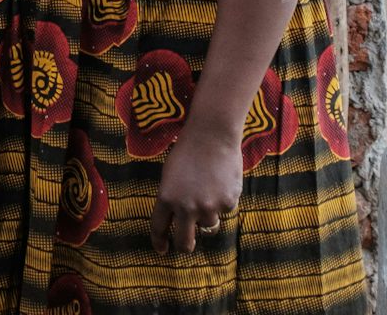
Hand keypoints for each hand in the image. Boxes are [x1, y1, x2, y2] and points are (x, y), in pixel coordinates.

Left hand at [150, 122, 241, 255]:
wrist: (212, 136)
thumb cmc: (188, 150)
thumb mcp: (170, 175)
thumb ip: (173, 198)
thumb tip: (179, 219)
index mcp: (166, 198)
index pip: (159, 227)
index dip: (159, 242)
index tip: (162, 250)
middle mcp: (186, 207)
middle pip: (185, 242)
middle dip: (185, 247)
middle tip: (188, 245)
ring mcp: (208, 208)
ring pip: (209, 224)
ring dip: (208, 213)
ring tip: (208, 187)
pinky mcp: (227, 204)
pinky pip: (225, 210)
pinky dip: (223, 199)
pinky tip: (221, 180)